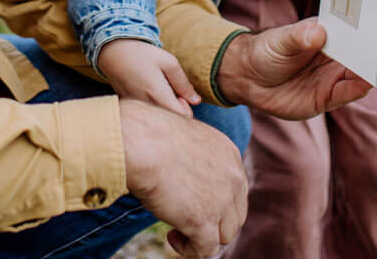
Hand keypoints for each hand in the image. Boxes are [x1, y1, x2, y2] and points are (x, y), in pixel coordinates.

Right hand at [97, 39, 199, 117]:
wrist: (112, 51)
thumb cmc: (142, 54)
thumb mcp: (168, 62)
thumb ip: (183, 83)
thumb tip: (196, 101)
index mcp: (158, 95)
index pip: (182, 118)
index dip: (186, 108)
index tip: (181, 94)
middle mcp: (146, 107)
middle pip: (170, 120)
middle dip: (175, 109)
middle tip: (169, 90)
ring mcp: (136, 109)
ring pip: (158, 117)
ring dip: (162, 107)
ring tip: (156, 88)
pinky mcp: (129, 108)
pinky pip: (146, 114)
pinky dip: (151, 106)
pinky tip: (145, 90)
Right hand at [118, 99, 246, 257]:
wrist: (140, 142)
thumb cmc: (147, 130)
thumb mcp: (181, 128)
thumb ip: (191, 141)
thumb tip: (184, 137)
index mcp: (228, 152)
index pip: (235, 187)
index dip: (218, 200)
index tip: (194, 200)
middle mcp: (232, 177)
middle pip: (235, 213)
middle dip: (214, 220)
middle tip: (187, 218)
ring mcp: (221, 201)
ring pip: (225, 234)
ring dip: (204, 236)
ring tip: (177, 230)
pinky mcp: (204, 222)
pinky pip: (205, 250)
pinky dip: (189, 249)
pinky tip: (172, 238)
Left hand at [214, 20, 370, 119]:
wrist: (248, 78)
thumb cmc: (265, 50)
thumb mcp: (280, 40)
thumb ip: (298, 37)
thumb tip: (317, 32)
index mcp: (328, 34)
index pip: (354, 32)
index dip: (370, 30)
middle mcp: (335, 56)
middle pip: (362, 54)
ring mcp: (333, 77)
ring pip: (360, 74)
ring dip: (374, 71)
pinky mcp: (327, 97)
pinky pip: (347, 94)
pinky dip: (359, 89)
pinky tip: (368, 83)